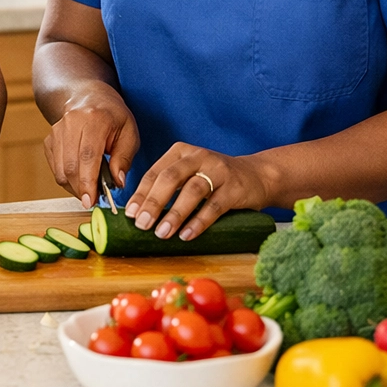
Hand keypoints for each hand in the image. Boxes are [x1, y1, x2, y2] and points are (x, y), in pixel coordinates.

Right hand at [43, 84, 139, 208]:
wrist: (87, 96)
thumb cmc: (112, 116)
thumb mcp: (129, 132)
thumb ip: (124, 158)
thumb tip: (117, 183)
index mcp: (95, 119)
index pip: (88, 155)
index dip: (88, 181)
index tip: (91, 201)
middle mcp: (71, 123)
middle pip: (71, 165)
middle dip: (81, 189)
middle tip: (94, 200)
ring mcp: (57, 130)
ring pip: (60, 170)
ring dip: (74, 187)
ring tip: (90, 189)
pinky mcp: (49, 140)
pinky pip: (55, 168)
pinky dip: (67, 179)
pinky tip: (80, 178)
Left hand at [124, 142, 268, 239]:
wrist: (256, 175)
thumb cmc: (214, 179)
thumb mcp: (189, 174)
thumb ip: (168, 187)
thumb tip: (140, 213)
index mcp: (180, 152)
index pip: (155, 172)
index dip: (141, 193)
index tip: (130, 214)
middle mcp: (198, 156)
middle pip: (170, 178)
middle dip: (153, 202)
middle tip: (142, 225)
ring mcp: (218, 170)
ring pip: (192, 190)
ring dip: (175, 214)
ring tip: (162, 233)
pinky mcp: (234, 187)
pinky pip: (214, 205)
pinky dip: (199, 221)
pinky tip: (187, 234)